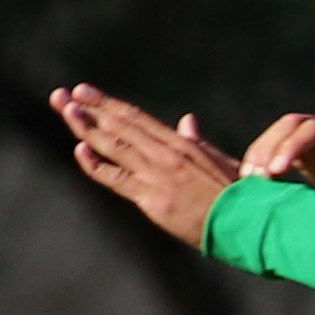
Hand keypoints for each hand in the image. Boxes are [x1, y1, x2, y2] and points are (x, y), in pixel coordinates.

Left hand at [51, 86, 239, 248]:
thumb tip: (187, 120)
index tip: (84, 91)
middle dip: (89, 108)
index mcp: (182, 144)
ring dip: (87, 127)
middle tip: (63, 94)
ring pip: (114, 146)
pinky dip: (96, 165)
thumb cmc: (240, 195)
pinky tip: (80, 149)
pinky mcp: (153, 199)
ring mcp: (158, 175)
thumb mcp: (220, 162)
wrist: (250, 222)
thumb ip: (198, 142)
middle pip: (120, 126)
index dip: (107, 104)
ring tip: (66, 109)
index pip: (136, 118)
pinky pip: (117, 179)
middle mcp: (166, 155)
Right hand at [240, 111, 314, 213]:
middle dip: (269, 146)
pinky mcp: (308, 147)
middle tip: (255, 177)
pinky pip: (279, 143)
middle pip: (292, 123)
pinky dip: (262, 156)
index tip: (275, 172)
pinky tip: (252, 177)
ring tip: (248, 179)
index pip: (314, 130)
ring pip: (282, 130)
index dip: (292, 146)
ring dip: (261, 150)